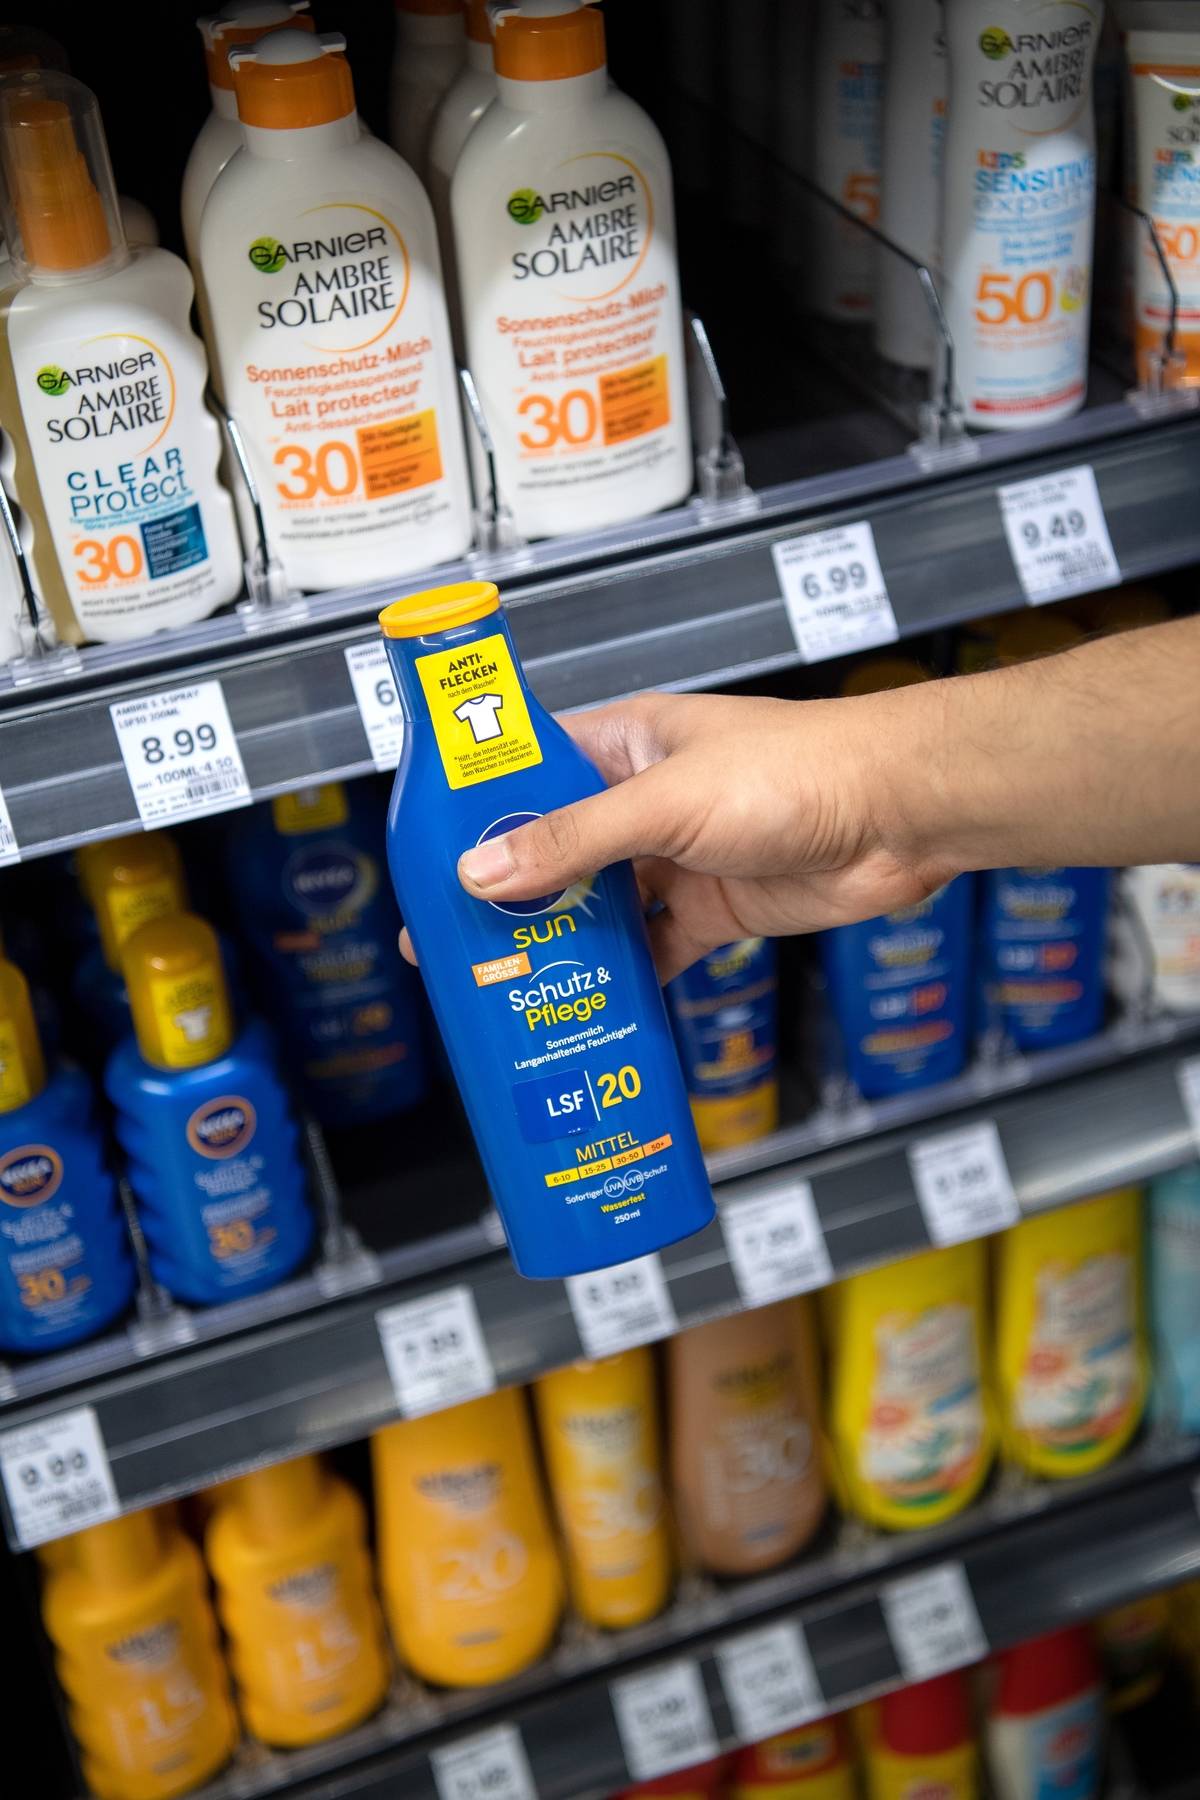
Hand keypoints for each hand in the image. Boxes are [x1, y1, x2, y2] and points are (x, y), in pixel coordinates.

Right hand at [430, 690, 951, 979]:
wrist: (901, 814)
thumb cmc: (800, 770)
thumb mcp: (665, 803)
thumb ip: (572, 840)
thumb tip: (482, 871)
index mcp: (626, 743)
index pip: (527, 768)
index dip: (475, 809)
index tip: (426, 854)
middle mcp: (645, 798)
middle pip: (555, 847)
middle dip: (507, 892)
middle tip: (447, 940)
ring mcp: (680, 857)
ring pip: (600, 905)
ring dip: (560, 941)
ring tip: (502, 983)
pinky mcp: (716, 908)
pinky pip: (654, 949)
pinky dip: (624, 978)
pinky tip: (586, 1008)